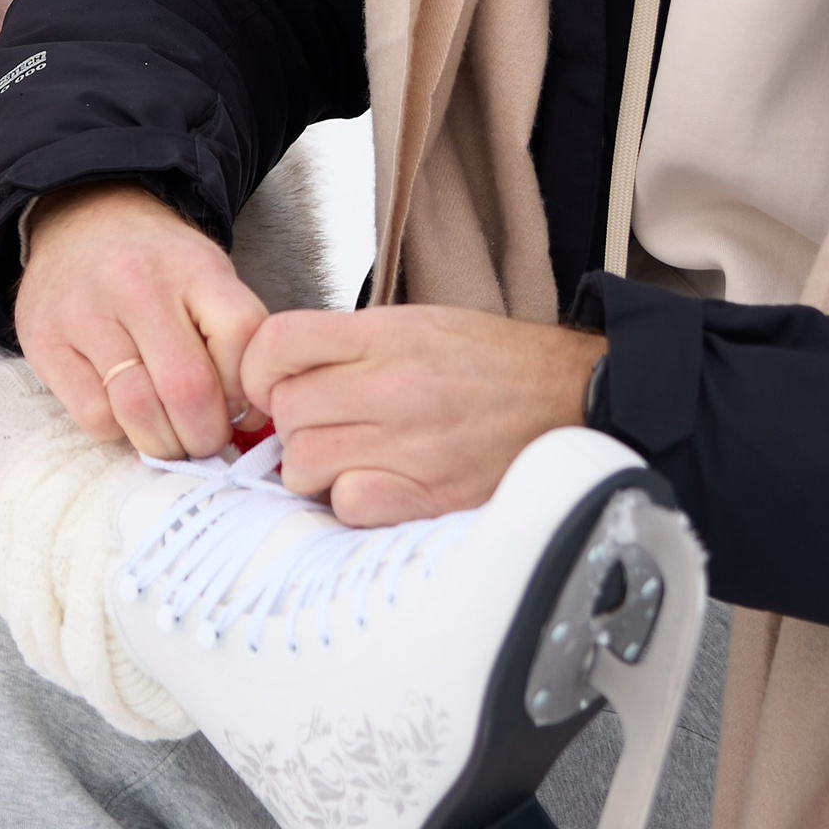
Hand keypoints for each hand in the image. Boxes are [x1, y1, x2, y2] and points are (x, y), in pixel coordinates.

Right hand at [15, 183, 270, 458]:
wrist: (80, 223)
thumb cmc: (155, 266)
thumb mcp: (207, 275)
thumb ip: (233, 338)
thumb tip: (248, 419)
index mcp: (193, 266)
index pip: (241, 339)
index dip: (248, 392)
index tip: (241, 411)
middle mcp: (137, 285)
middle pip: (188, 388)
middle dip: (205, 436)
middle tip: (205, 442)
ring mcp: (84, 312)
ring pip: (138, 410)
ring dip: (163, 443)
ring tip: (169, 438)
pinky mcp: (44, 341)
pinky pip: (93, 415)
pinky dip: (117, 430)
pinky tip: (123, 411)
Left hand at [239, 304, 600, 526]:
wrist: (569, 397)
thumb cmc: (493, 364)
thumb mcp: (419, 324)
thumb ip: (349, 346)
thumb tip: (280, 376)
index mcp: (388, 335)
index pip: (278, 343)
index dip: (259, 369)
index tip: (271, 384)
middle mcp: (395, 386)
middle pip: (286, 411)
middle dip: (295, 423)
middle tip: (328, 425)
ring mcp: (411, 444)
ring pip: (305, 463)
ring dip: (317, 466)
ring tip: (353, 456)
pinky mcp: (427, 495)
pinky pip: (347, 505)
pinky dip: (352, 501)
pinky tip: (379, 484)